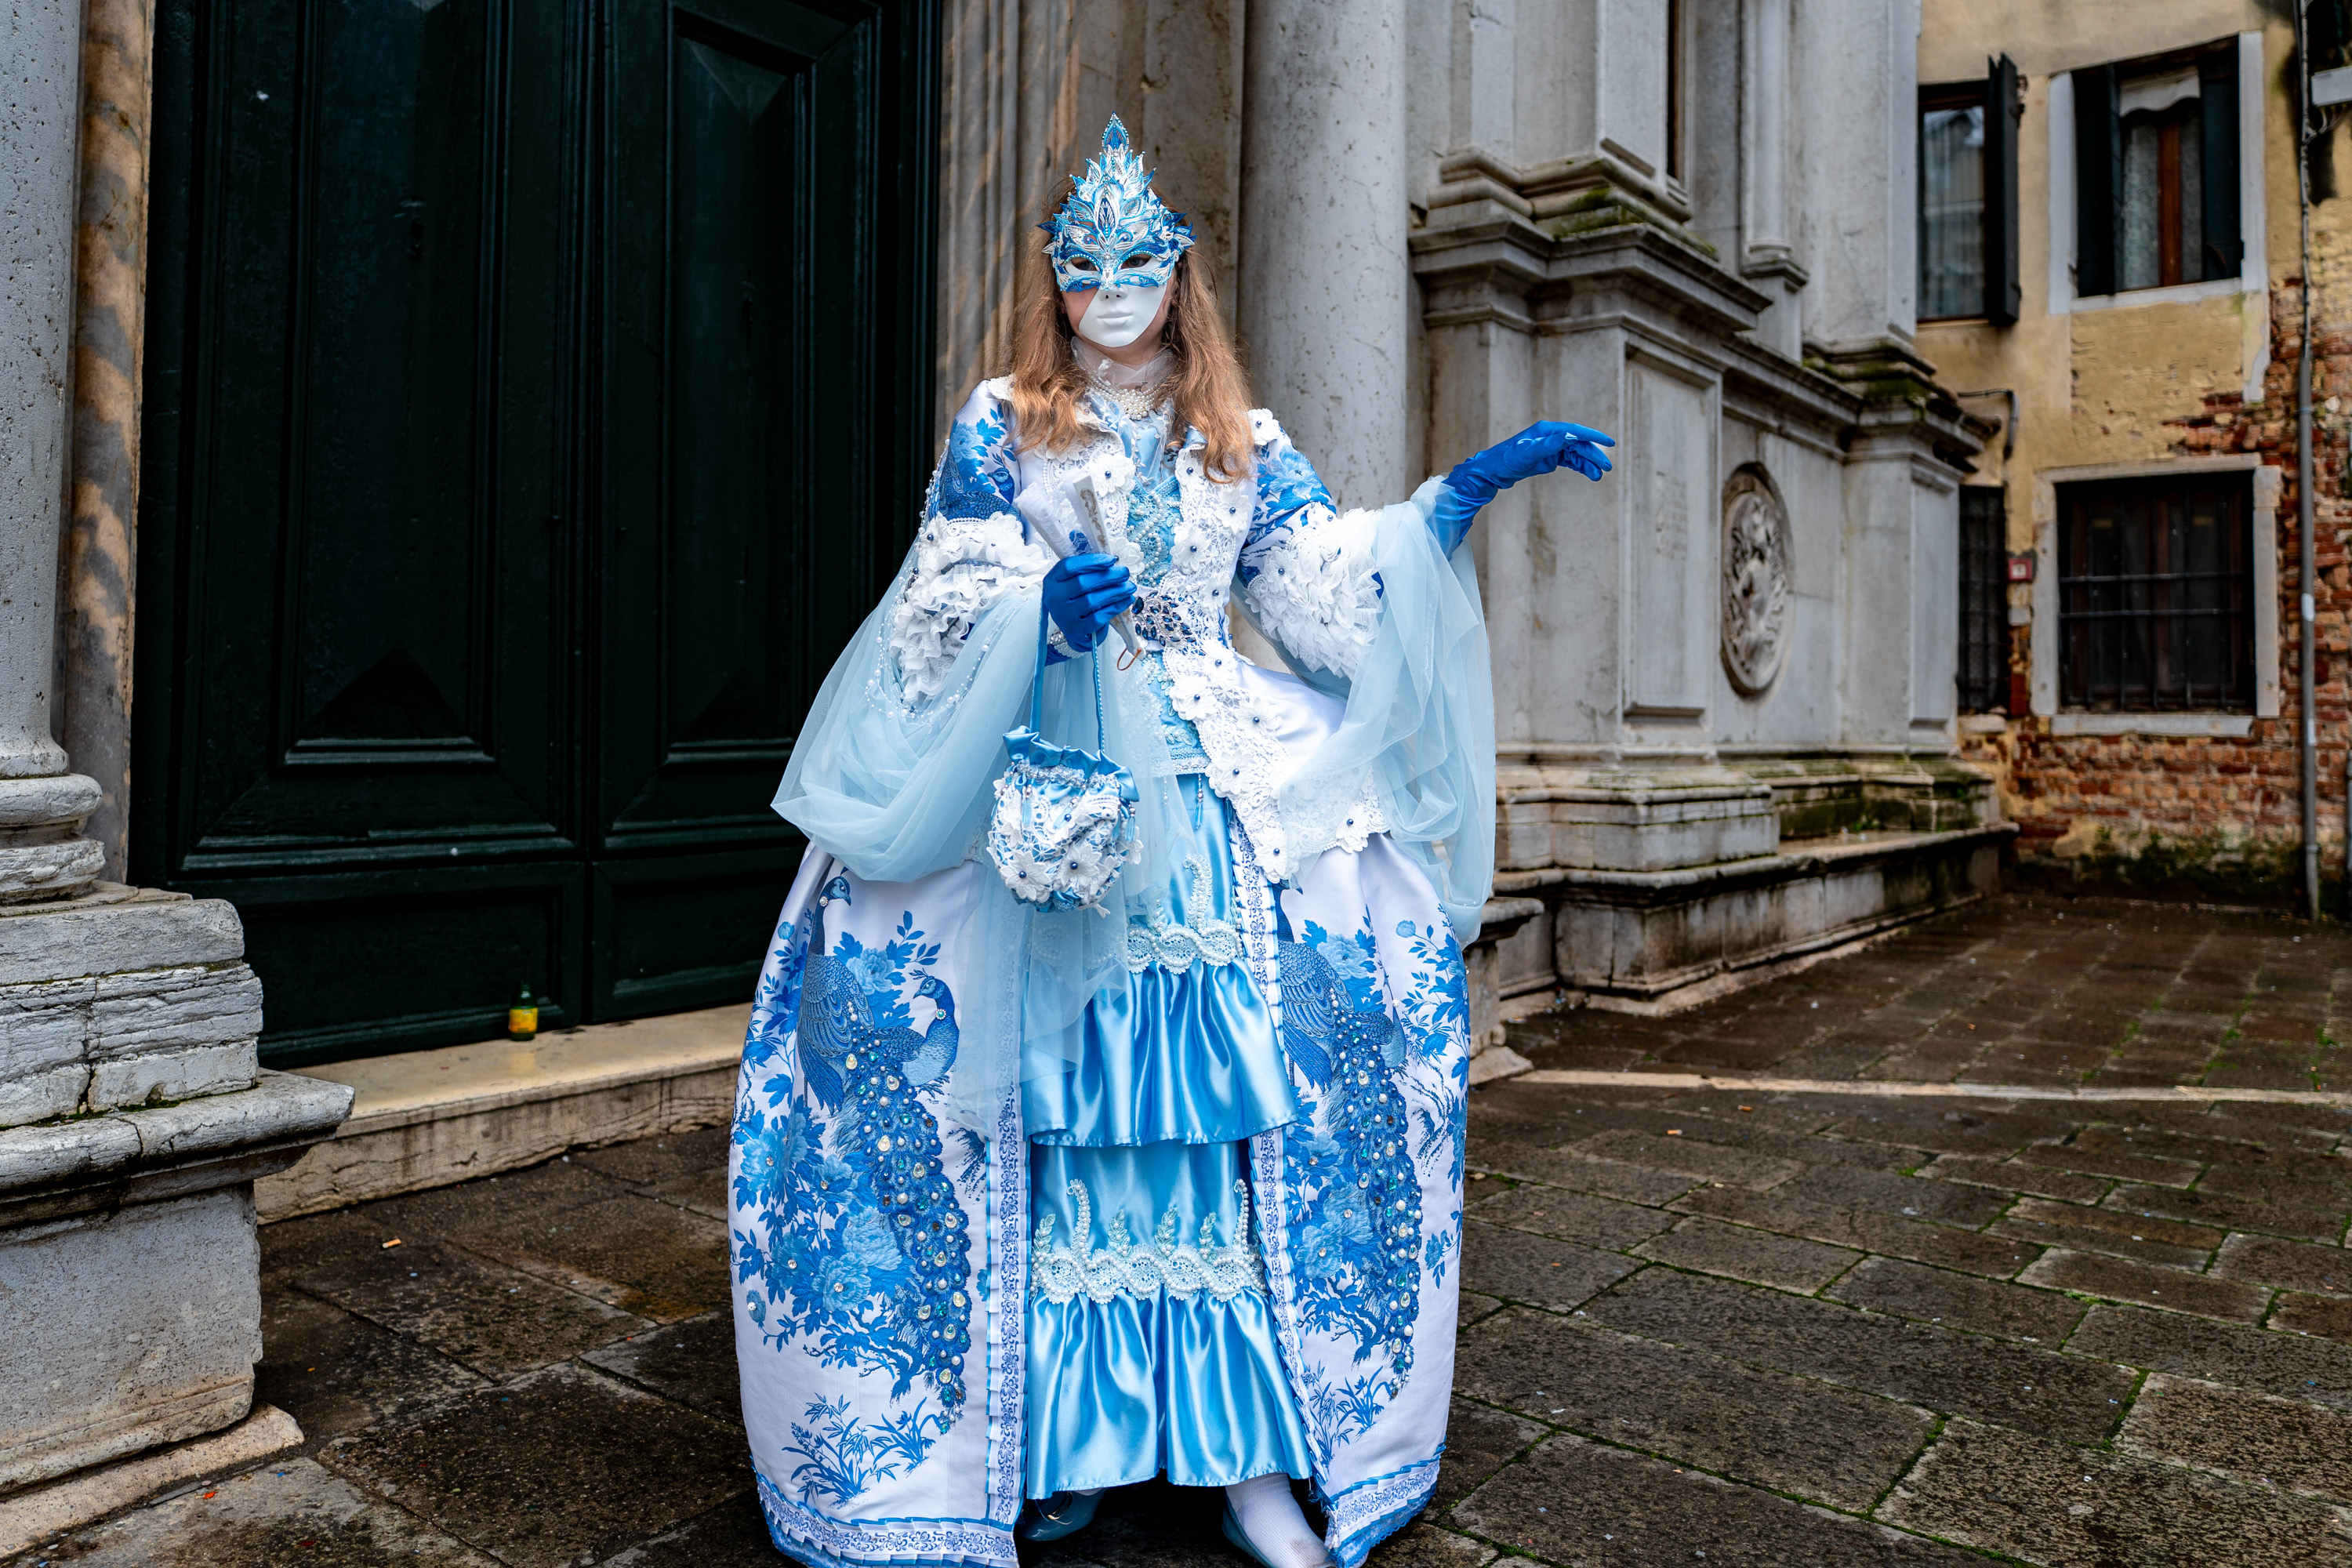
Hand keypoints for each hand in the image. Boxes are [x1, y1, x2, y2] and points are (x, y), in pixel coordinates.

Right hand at [1041, 554, 1134, 652]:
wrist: (1075, 628)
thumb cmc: (1077, 599)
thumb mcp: (1073, 582)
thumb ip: (1087, 570)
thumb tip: (1112, 561)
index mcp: (1051, 581)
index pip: (1068, 566)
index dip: (1091, 561)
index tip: (1111, 559)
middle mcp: (1054, 599)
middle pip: (1082, 583)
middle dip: (1108, 576)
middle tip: (1125, 572)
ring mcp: (1064, 617)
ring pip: (1092, 600)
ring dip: (1115, 591)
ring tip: (1130, 586)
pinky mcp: (1076, 630)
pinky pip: (1099, 617)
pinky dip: (1116, 607)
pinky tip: (1127, 600)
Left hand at [1429, 420, 1614, 552]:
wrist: (1491, 471)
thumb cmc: (1505, 460)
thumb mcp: (1526, 454)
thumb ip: (1547, 445)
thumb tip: (1569, 436)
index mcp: (1547, 430)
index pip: (1576, 431)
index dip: (1594, 437)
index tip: (1610, 443)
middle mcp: (1550, 436)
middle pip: (1578, 444)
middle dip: (1593, 455)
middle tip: (1607, 469)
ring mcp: (1550, 447)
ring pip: (1575, 454)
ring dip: (1588, 464)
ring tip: (1598, 477)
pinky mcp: (1548, 459)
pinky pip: (1569, 461)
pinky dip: (1580, 467)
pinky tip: (1589, 474)